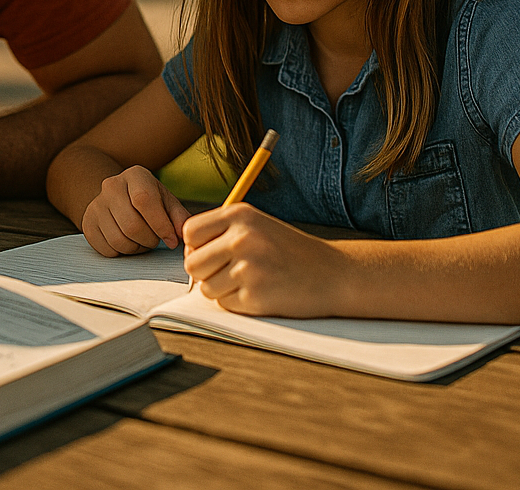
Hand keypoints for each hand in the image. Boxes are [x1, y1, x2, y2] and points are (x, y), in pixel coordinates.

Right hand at [81, 165, 193, 255]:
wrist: (119, 197)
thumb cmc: (150, 201)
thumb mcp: (167, 202)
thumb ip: (179, 216)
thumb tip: (182, 234)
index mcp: (135, 175)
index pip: (144, 200)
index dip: (160, 225)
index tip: (171, 240)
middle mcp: (111, 186)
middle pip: (131, 225)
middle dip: (149, 240)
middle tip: (155, 240)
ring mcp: (96, 204)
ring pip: (118, 240)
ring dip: (136, 248)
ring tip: (142, 241)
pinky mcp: (87, 223)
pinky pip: (106, 249)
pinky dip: (121, 253)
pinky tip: (127, 242)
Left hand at [182, 204, 344, 316]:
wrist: (333, 274)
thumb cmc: (291, 251)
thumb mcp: (257, 226)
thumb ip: (222, 233)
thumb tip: (187, 253)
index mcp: (240, 215)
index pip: (190, 232)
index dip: (195, 246)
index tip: (210, 253)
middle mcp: (242, 238)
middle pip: (192, 263)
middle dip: (205, 272)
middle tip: (228, 272)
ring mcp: (248, 268)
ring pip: (206, 287)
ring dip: (222, 290)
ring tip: (249, 281)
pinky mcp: (255, 296)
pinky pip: (225, 304)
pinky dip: (237, 303)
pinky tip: (260, 293)